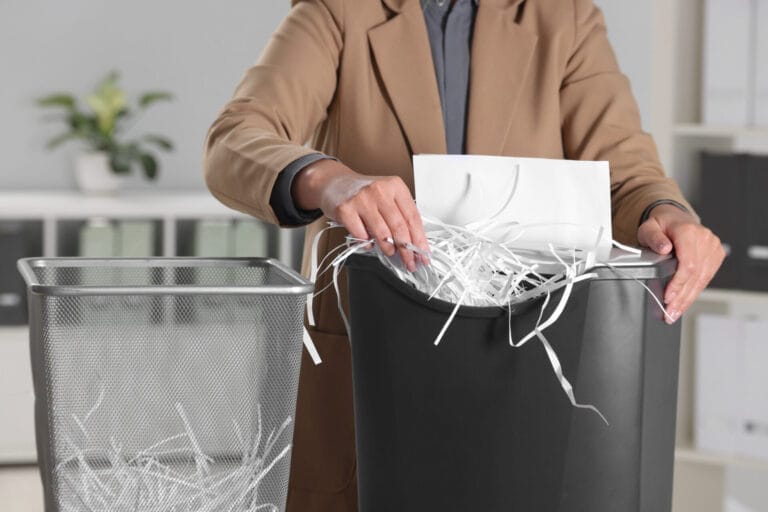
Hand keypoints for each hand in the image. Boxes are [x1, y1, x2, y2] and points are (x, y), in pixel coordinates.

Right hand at [292, 159, 428, 271]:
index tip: (424, 254)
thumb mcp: (387, 195)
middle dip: (407, 250)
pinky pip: (361, 235)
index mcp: (395, 186)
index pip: (413, 217)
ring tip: (390, 252)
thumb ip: (400, 214)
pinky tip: (368, 244)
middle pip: (400, 227)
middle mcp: (380, 190)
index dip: (420, 239)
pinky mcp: (346, 209)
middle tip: (410, 261)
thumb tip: (415, 243)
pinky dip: (367, 244)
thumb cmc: (363, 192)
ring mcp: (362, 199)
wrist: (334, 183)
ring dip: (388, 248)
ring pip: (382, 233)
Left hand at [637, 204, 724, 323]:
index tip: (668, 297)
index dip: (679, 283)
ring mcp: (713, 247)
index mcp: (688, 232)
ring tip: (675, 313)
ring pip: (703, 279)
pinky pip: (706, 278)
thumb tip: (664, 248)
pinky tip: (685, 302)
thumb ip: (653, 237)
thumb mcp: (648, 228)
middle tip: (669, 313)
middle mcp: (705, 239)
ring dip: (688, 298)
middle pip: (696, 275)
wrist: (674, 219)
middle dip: (682, 297)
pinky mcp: (716, 255)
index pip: (688, 264)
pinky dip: (694, 291)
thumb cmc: (661, 225)